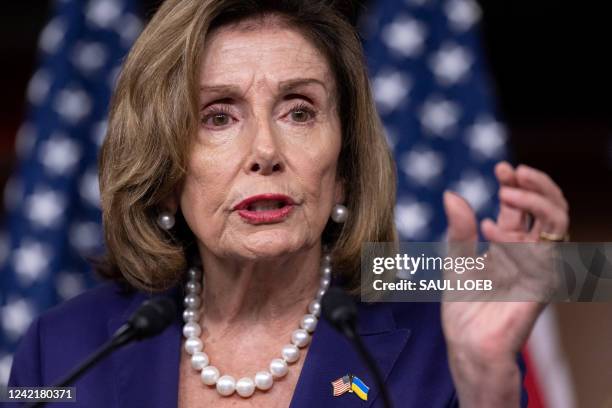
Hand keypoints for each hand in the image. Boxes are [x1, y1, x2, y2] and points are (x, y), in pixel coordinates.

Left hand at [440, 161, 569, 406]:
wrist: (468, 343)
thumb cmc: (464, 306)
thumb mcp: (456, 259)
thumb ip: (458, 229)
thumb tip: (451, 194)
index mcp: (510, 243)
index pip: (523, 206)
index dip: (516, 183)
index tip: (500, 167)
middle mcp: (529, 250)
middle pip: (549, 207)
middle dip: (535, 184)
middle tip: (511, 171)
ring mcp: (539, 265)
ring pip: (559, 220)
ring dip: (537, 200)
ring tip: (507, 190)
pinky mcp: (542, 281)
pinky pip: (545, 248)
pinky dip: (519, 233)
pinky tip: (489, 229)